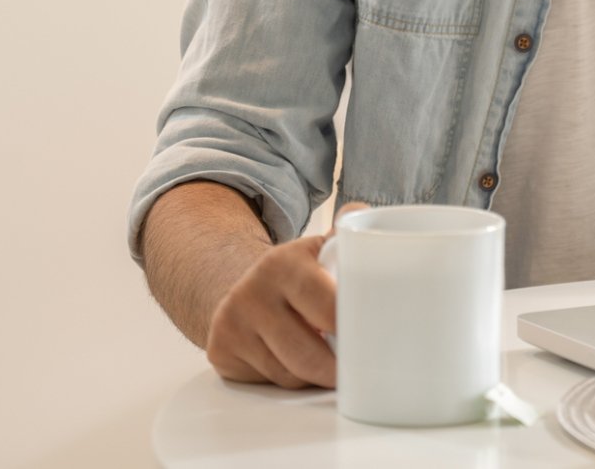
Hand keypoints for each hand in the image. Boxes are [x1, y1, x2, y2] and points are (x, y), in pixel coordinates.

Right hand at [204, 201, 368, 388]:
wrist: (240, 286)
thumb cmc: (298, 275)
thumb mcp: (319, 249)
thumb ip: (346, 235)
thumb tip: (362, 214)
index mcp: (284, 263)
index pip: (326, 305)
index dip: (352, 328)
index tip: (374, 341)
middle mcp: (252, 292)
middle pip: (307, 353)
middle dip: (338, 369)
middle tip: (362, 371)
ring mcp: (232, 324)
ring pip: (290, 374)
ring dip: (316, 377)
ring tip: (334, 366)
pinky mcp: (221, 351)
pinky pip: (270, 381)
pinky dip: (293, 381)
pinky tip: (301, 365)